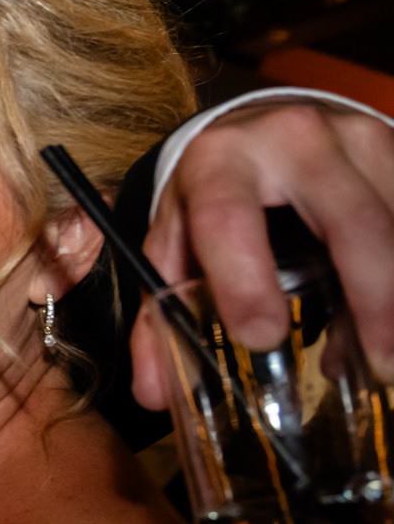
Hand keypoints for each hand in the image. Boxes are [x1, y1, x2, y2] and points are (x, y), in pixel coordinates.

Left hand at [133, 100, 393, 408]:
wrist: (261, 129)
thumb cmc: (215, 195)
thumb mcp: (177, 241)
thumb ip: (162, 314)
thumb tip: (153, 394)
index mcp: (219, 160)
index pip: (229, 218)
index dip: (246, 280)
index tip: (263, 337)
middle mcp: (292, 139)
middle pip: (352, 222)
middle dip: (373, 300)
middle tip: (380, 365)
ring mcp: (356, 138)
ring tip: (389, 355)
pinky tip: (390, 319)